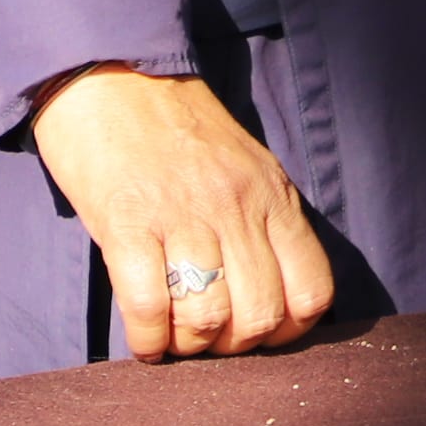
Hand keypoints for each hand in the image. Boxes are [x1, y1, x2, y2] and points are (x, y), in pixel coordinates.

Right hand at [29, 66, 337, 363]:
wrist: (114, 78)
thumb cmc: (181, 131)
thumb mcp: (247, 168)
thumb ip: (265, 222)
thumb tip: (275, 293)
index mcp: (273, 197)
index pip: (311, 289)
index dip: (290, 330)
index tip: (262, 336)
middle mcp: (236, 208)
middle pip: (258, 314)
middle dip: (234, 346)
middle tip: (211, 342)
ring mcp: (182, 216)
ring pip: (206, 316)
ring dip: (189, 345)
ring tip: (175, 340)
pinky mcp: (126, 223)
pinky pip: (147, 305)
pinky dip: (147, 338)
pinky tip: (144, 340)